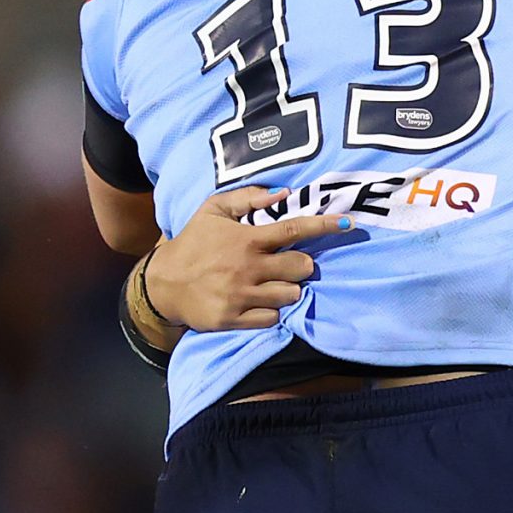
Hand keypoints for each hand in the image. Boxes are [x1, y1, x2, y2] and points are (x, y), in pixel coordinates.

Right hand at [145, 187, 341, 331]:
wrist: (163, 282)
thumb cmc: (193, 242)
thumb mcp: (213, 210)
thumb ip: (248, 198)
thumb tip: (283, 193)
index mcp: (246, 239)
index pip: (294, 230)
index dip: (325, 226)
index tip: (349, 223)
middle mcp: (247, 267)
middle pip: (301, 268)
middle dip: (302, 266)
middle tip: (289, 264)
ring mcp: (241, 295)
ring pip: (290, 295)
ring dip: (287, 289)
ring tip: (270, 284)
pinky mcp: (234, 319)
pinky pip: (272, 319)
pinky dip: (271, 312)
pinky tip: (259, 303)